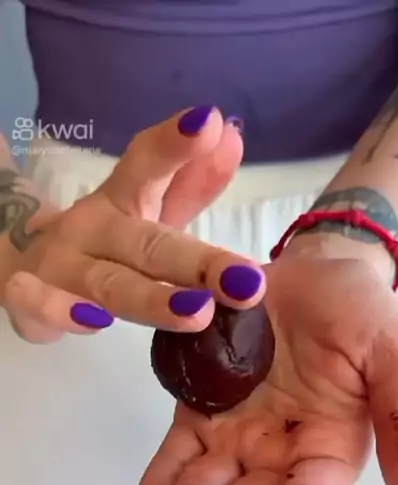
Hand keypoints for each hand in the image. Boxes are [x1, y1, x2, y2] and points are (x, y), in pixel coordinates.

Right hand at [3, 107, 264, 342]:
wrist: (17, 263)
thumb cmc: (101, 244)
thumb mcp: (144, 212)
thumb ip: (189, 183)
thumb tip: (231, 138)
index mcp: (122, 203)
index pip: (146, 166)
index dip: (175, 144)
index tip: (209, 124)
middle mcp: (93, 230)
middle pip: (148, 244)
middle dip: (199, 262)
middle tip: (247, 281)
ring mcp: (61, 266)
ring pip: (111, 284)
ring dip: (153, 298)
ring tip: (198, 312)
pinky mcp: (31, 302)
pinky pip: (42, 307)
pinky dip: (61, 312)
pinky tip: (93, 321)